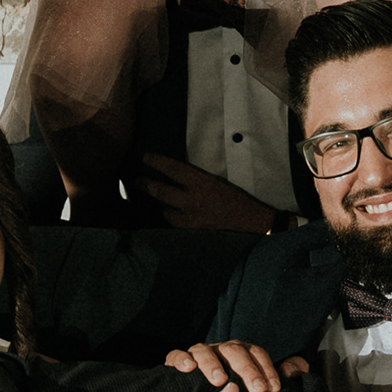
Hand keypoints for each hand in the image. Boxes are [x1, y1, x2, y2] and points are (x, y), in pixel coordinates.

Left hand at [137, 154, 290, 233]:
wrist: (254, 224)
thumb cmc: (240, 201)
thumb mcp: (219, 183)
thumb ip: (199, 181)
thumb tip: (182, 177)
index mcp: (202, 183)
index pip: (173, 169)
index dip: (157, 162)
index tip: (146, 158)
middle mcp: (192, 201)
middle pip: (161, 192)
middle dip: (146, 185)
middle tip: (137, 181)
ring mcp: (191, 219)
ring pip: (166, 212)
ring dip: (161, 207)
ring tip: (158, 204)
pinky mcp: (193, 233)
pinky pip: (176, 226)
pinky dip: (173, 222)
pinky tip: (174, 220)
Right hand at [163, 339, 306, 391]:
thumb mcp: (256, 388)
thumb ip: (279, 377)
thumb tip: (294, 369)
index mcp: (242, 355)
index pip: (258, 354)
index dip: (267, 369)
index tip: (275, 389)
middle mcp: (221, 352)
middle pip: (235, 351)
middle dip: (247, 369)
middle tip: (257, 390)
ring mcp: (198, 355)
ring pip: (205, 351)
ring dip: (213, 364)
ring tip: (220, 381)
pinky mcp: (176, 362)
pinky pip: (176, 356)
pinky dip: (181, 360)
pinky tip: (189, 369)